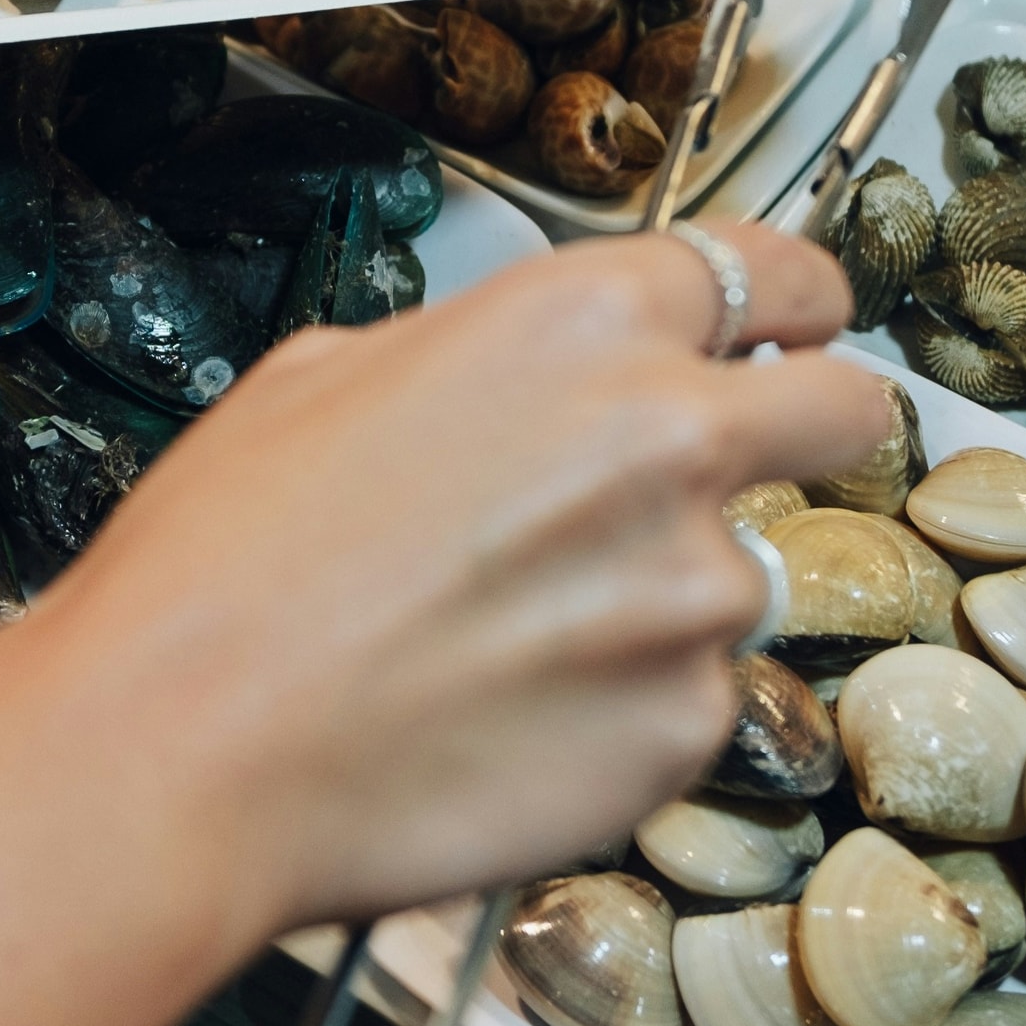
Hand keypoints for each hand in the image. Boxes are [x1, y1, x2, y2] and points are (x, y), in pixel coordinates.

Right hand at [0, 223, 891, 942]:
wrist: (178, 747)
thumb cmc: (222, 562)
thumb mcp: (329, 374)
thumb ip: (482, 353)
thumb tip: (532, 375)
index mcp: (588, 321)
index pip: (786, 277)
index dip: (796, 313)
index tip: (787, 341)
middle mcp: (674, 437)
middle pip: (846, 410)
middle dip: (803, 434)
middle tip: (709, 485)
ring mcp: (698, 592)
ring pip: (746, 578)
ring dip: (665, 601)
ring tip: (515, 642)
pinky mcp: (688, 726)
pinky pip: (693, 702)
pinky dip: (624, 713)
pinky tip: (507, 720)